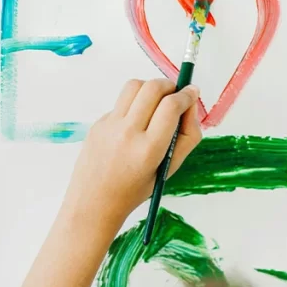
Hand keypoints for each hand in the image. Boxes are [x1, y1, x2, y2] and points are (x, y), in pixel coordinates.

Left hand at [61, 78, 202, 228]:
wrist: (94, 201)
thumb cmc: (135, 189)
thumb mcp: (169, 169)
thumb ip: (187, 137)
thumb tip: (190, 104)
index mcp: (148, 149)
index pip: (171, 106)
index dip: (186, 95)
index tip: (192, 92)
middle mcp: (127, 134)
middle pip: (152, 88)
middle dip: (170, 85)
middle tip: (175, 94)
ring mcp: (109, 126)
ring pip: (134, 86)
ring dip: (150, 88)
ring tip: (156, 102)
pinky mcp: (98, 124)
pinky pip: (120, 103)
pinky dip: (133, 105)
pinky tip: (134, 124)